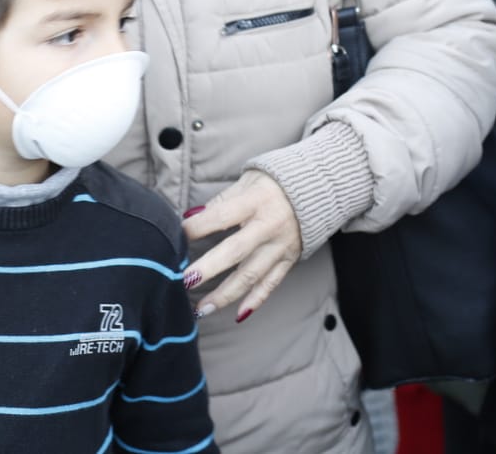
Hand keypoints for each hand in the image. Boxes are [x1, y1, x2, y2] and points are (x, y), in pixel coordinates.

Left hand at [181, 170, 302, 322]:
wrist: (318, 189)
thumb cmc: (273, 183)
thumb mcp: (247, 181)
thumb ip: (220, 202)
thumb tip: (191, 219)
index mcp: (255, 201)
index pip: (223, 216)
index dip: (199, 226)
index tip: (178, 235)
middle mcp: (268, 226)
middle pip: (236, 251)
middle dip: (209, 268)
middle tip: (186, 281)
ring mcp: (280, 246)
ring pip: (251, 275)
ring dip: (226, 294)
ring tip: (202, 309)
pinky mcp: (289, 259)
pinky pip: (271, 283)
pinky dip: (255, 300)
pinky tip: (238, 314)